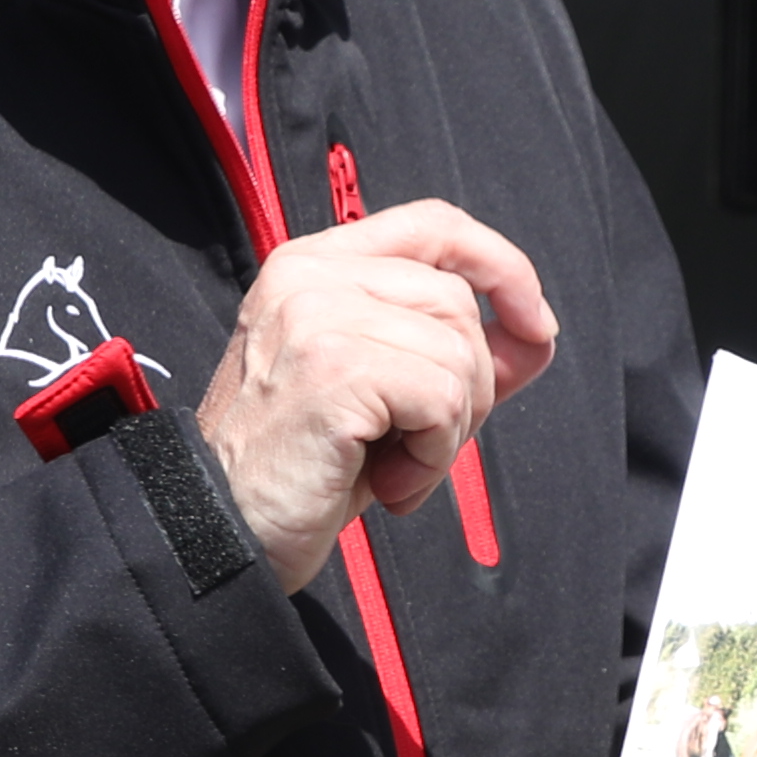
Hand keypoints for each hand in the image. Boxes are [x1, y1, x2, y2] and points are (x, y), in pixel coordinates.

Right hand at [189, 199, 557, 590]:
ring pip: (459, 352)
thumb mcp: (382, 396)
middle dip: (469, 387)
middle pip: (457, 302)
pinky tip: (387, 483)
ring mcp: (317, 315)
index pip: (434, 223)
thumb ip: (449, 351)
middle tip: (413, 446)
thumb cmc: (300, 470)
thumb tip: (536, 331)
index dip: (500, 264)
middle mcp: (309, 275)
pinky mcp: (334, 367)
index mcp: (313, 265)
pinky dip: (433, 456)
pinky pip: (444, 399)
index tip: (534, 323)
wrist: (221, 533)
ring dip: (447, 433)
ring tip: (391, 469)